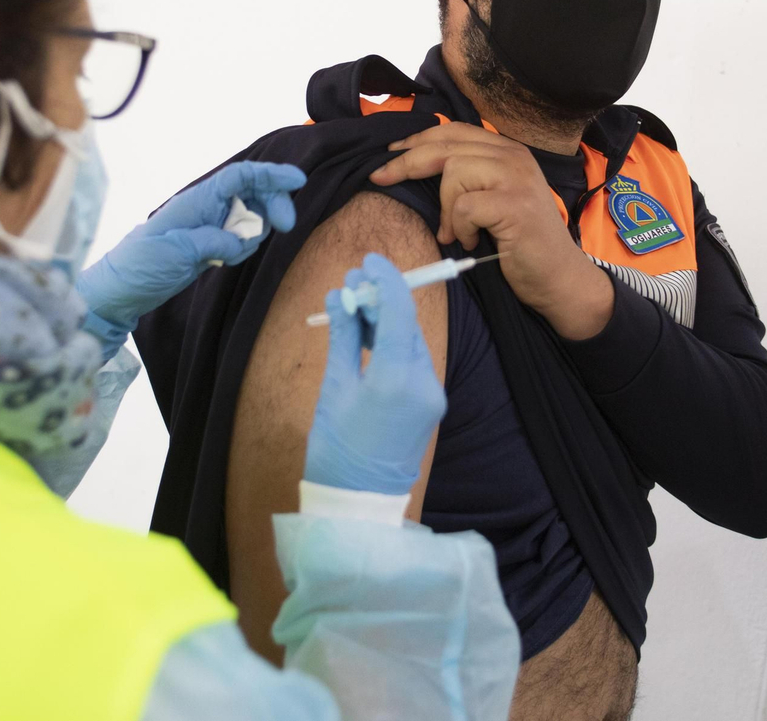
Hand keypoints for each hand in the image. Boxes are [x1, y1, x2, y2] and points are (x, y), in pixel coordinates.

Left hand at [76, 161, 306, 348]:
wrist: (120, 293)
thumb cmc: (140, 265)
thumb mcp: (176, 251)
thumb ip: (213, 240)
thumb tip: (242, 240)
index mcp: (198, 200)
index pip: (240, 176)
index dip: (271, 174)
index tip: (298, 181)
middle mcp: (208, 209)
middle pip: (254, 194)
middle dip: (274, 205)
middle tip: (287, 227)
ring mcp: (211, 228)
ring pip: (252, 218)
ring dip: (256, 233)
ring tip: (231, 254)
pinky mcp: (212, 248)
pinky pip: (242, 241)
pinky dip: (244, 249)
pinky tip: (224, 262)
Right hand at [303, 254, 445, 495]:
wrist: (359, 504)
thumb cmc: (337, 450)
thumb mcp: (334, 388)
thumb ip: (344, 336)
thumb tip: (340, 296)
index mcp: (396, 378)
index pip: (398, 312)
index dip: (384, 280)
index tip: (368, 260)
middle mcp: (424, 383)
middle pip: (407, 324)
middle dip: (382, 298)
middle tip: (353, 281)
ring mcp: (432, 395)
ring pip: (411, 341)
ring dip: (387, 320)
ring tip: (355, 306)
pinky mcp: (431, 404)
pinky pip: (413, 361)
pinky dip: (393, 343)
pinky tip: (369, 335)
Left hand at [369, 123, 611, 339]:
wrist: (559, 279)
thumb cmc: (519, 244)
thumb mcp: (492, 200)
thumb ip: (467, 178)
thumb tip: (413, 165)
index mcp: (507, 151)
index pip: (453, 131)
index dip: (416, 140)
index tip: (387, 156)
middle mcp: (514, 156)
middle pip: (446, 145)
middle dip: (406, 162)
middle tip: (380, 179)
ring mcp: (517, 178)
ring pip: (454, 171)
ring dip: (446, 208)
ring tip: (457, 233)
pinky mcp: (515, 205)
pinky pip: (464, 205)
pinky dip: (460, 228)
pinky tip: (472, 242)